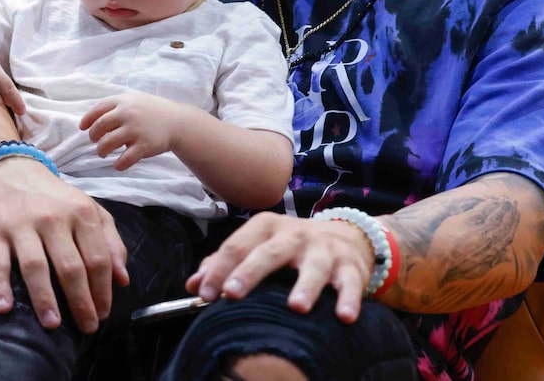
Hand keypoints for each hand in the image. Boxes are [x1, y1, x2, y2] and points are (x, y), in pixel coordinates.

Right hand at [0, 156, 129, 332]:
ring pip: (35, 266)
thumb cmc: (58, 201)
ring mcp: (22, 225)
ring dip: (45, 299)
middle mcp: (53, 218)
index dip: (102, 290)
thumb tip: (123, 280)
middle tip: (86, 327)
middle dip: (80, 301)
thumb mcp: (91, 211)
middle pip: (70, 266)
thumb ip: (111, 242)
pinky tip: (5, 308)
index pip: (97, 258)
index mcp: (81, 213)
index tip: (103, 314)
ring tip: (53, 325)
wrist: (14, 174)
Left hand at [80, 92, 185, 169]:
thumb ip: (116, 106)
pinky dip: (118, 164)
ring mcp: (136, 130)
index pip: (97, 109)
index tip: (82, 128)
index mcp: (123, 101)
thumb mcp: (134, 100)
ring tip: (103, 153)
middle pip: (99, 127)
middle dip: (93, 137)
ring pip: (107, 144)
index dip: (87, 120)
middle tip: (95, 142)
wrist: (178, 121)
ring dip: (101, 151)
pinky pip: (124, 159)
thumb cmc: (152, 111)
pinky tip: (118, 164)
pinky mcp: (144, 146)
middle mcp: (128, 114)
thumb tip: (91, 119)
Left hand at [186, 212, 375, 322]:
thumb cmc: (291, 247)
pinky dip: (349, 298)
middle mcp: (294, 235)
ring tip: (297, 307)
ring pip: (314, 266)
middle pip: (270, 252)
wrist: (347, 235)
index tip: (203, 294)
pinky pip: (351, 282)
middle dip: (250, 272)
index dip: (219, 270)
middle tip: (233, 294)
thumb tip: (193, 285)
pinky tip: (344, 316)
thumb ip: (227, 264)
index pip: (237, 246)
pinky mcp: (350, 266)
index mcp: (267, 228)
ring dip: (306, 285)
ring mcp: (324, 249)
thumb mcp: (259, 245)